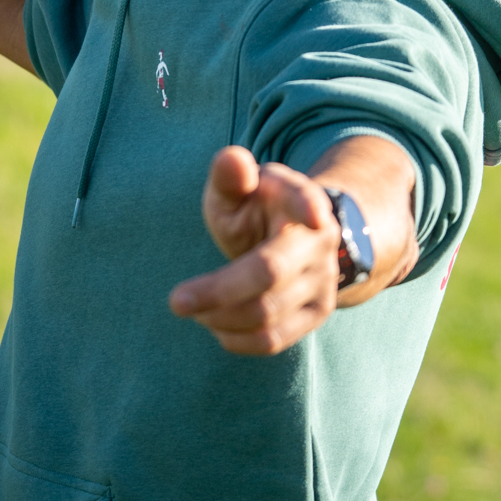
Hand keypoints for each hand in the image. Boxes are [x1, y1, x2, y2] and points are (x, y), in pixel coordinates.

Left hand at [168, 146, 341, 356]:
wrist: (296, 238)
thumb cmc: (254, 208)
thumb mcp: (238, 188)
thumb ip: (229, 173)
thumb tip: (232, 160)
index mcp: (300, 199)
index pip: (306, 201)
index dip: (309, 206)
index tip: (315, 215)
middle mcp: (319, 241)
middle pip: (269, 273)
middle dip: (218, 291)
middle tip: (175, 301)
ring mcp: (324, 280)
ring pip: (268, 314)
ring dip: (220, 317)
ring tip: (194, 307)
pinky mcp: (318, 313)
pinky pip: (275, 340)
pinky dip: (236, 339)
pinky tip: (215, 325)